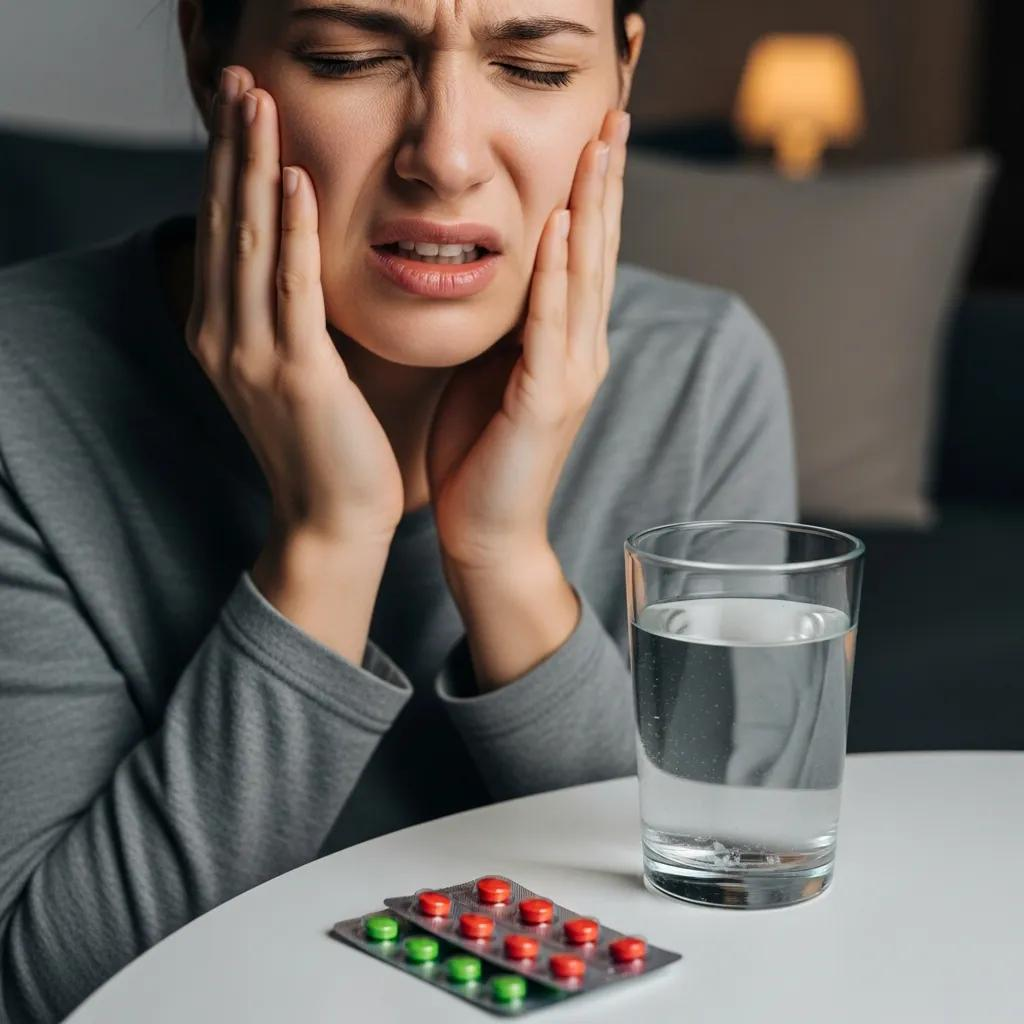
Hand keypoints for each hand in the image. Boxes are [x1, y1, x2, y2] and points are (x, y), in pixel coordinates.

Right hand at [185, 66, 403, 550]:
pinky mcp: (296, 374)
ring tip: (261, 104)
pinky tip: (297, 182)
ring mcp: (253, 355)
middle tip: (240, 80)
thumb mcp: (294, 366)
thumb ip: (288, 310)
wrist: (333, 518)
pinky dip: (293, 233)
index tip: (241, 106)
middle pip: (227, 222)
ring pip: (252, 243)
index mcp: (222, 331)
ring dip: (257, 169)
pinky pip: (293, 290)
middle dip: (234, 148)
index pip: (224, 230)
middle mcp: (223, 336)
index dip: (229, 163)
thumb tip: (300, 256)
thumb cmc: (327, 444)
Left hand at [427, 109, 630, 569]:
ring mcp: (569, 375)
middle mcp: (581, 351)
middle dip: (605, 181)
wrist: (485, 533)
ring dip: (593, 208)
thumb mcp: (492, 371)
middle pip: (597, 251)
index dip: (591, 192)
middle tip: (615, 114)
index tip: (592, 133)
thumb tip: (496, 273)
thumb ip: (508, 324)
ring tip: (600, 146)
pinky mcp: (544, 401)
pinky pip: (550, 326)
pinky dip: (558, 275)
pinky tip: (563, 226)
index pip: (583, 254)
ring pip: (585, 276)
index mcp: (566, 344)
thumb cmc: (479, 453)